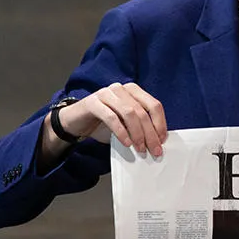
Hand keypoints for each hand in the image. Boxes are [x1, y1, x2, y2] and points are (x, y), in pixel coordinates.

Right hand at [47, 82, 167, 157]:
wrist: (75, 122)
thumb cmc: (103, 124)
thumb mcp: (126, 124)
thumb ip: (140, 127)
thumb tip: (157, 141)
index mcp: (133, 91)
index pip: (154, 105)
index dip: (160, 123)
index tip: (162, 140)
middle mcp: (121, 89)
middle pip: (142, 111)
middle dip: (151, 133)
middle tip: (154, 150)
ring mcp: (106, 93)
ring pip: (129, 113)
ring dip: (137, 133)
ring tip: (140, 148)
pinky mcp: (93, 102)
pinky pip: (111, 117)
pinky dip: (121, 132)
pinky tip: (126, 143)